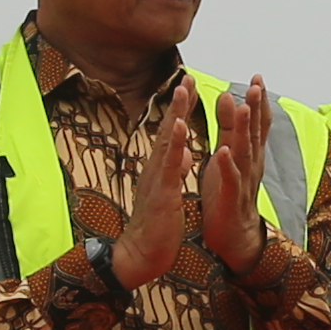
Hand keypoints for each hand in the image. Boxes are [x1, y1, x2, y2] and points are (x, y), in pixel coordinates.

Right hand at [99, 92, 198, 290]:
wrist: (141, 254)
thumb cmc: (157, 225)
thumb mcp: (169, 192)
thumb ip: (174, 170)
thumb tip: (184, 152)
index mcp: (162, 168)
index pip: (173, 133)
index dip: (181, 109)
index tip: (189, 86)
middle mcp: (157, 168)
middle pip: (169, 129)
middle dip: (178, 102)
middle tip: (186, 75)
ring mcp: (158, 178)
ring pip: (168, 140)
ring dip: (175, 113)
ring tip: (183, 89)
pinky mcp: (162, 192)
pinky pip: (169, 165)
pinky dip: (174, 144)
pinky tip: (179, 127)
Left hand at [195, 76, 278, 274]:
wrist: (234, 237)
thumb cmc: (227, 193)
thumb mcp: (227, 155)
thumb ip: (227, 128)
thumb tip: (227, 96)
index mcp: (249, 155)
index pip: (257, 124)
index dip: (258, 101)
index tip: (258, 77)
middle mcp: (251, 165)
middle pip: (255, 133)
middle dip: (256, 109)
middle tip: (256, 85)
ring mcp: (243, 183)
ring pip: (245, 153)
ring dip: (244, 131)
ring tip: (242, 109)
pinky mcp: (230, 200)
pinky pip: (230, 181)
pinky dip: (227, 166)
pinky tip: (222, 152)